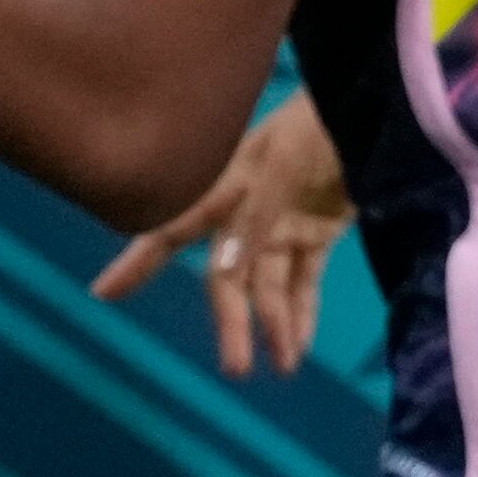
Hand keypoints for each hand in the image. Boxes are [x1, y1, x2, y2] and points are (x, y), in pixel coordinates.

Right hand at [89, 92, 349, 377]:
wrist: (374, 106)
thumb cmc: (321, 121)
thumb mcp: (285, 162)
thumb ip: (254, 216)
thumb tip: (221, 272)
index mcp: (223, 184)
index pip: (170, 228)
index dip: (136, 263)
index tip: (103, 294)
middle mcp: (244, 212)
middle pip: (227, 276)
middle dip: (231, 322)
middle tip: (236, 370)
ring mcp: (279, 225)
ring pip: (268, 286)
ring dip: (275, 325)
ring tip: (285, 366)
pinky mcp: (314, 233)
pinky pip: (303, 281)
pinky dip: (303, 313)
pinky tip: (298, 349)